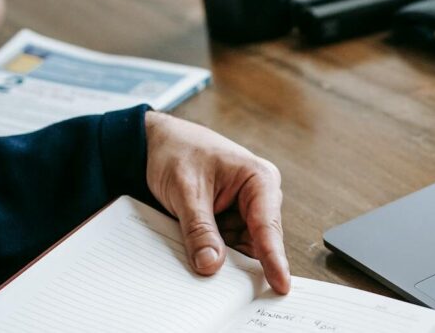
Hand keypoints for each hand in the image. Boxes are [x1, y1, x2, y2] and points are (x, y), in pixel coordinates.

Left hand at [144, 111, 290, 293]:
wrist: (154, 143)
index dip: (274, 258)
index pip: (268, 226)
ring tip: (206, 265)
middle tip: (235, 290)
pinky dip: (215, 253)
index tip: (280, 283)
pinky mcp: (230, 219)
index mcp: (258, 179)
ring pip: (243, 247)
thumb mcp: (186, 192)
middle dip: (245, 263)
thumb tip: (211, 264)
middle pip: (260, 241)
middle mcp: (258, 195)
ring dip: (226, 259)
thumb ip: (200, 230)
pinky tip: (202, 258)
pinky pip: (228, 245)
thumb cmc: (177, 152)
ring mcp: (244, 209)